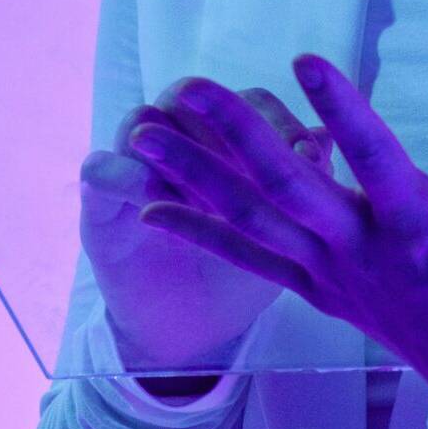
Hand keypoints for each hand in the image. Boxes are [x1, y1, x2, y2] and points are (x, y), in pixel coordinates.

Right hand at [78, 77, 335, 372]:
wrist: (191, 330)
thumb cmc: (244, 271)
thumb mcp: (283, 232)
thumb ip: (303, 186)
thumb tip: (327, 138)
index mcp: (227, 142)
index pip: (250, 101)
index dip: (279, 121)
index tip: (312, 155)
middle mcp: (178, 142)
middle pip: (192, 98)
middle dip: (226, 126)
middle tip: (259, 166)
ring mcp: (134, 167)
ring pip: (142, 120)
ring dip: (176, 150)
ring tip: (206, 194)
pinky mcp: (99, 202)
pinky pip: (100, 169)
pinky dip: (126, 177)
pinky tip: (153, 207)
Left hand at [129, 53, 427, 428]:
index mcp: (421, 231)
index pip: (375, 161)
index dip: (343, 112)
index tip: (306, 60)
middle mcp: (363, 251)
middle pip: (288, 186)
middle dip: (233, 133)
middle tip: (186, 87)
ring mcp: (332, 274)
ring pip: (254, 219)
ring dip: (196, 175)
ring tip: (145, 132)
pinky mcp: (318, 291)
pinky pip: (249, 259)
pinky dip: (200, 234)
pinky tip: (150, 212)